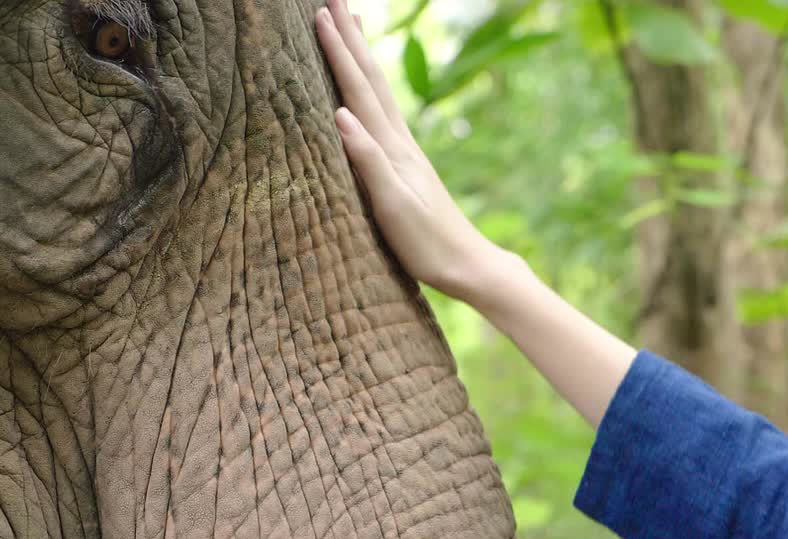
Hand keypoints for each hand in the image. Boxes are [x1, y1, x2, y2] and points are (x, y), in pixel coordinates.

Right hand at [315, 1, 513, 303]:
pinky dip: (370, 87)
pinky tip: (366, 88)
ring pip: (379, 91)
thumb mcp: (392, 207)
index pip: (359, 90)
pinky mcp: (407, 165)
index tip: (321, 15)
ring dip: (363, 55)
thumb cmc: (426, 244)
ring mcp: (404, 152)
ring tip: (352, 23)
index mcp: (392, 149)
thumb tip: (340, 116)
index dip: (339, 53)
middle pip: (371, 79)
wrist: (466, 264)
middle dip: (350, 38)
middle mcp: (399, 142)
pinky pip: (382, 112)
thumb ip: (368, 161)